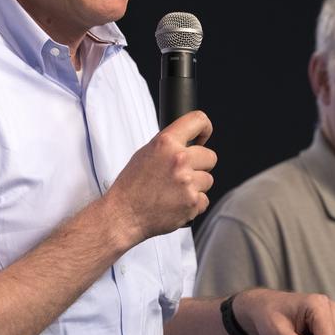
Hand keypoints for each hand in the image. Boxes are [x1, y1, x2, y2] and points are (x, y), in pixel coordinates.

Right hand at [102, 110, 216, 242]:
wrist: (124, 214)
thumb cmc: (131, 186)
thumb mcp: (146, 153)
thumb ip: (169, 146)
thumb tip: (190, 143)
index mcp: (166, 142)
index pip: (198, 120)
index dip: (205, 129)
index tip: (202, 138)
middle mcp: (179, 159)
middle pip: (210, 156)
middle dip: (199, 165)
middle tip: (182, 174)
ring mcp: (187, 182)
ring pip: (208, 180)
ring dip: (196, 186)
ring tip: (174, 191)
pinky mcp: (192, 202)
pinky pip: (205, 200)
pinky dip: (193, 204)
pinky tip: (176, 203)